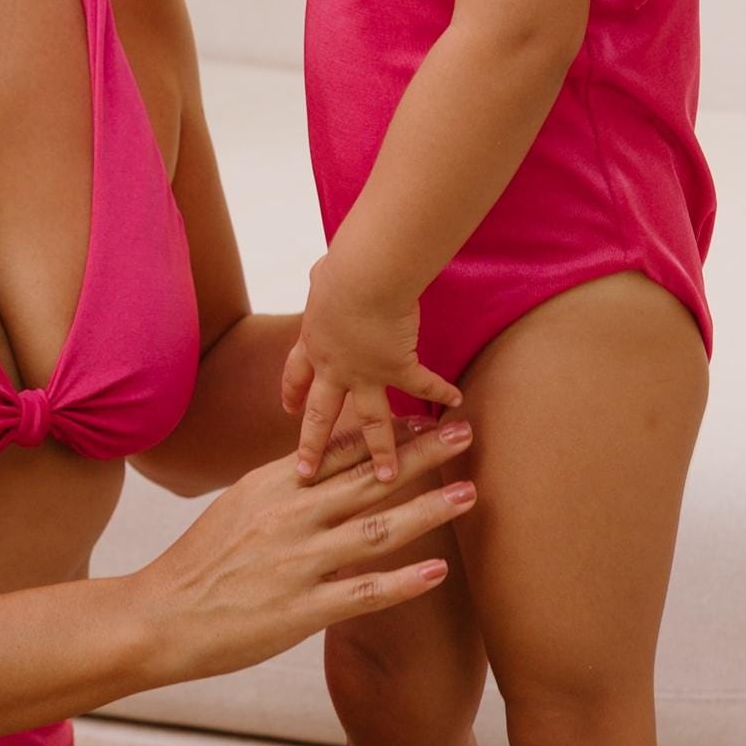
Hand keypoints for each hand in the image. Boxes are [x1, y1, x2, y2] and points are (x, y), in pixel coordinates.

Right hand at [133, 412, 476, 686]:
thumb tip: (321, 465)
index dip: (390, 432)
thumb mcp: (237, 507)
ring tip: (469, 494)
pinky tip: (439, 572)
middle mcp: (289, 516)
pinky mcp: (301, 610)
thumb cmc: (200, 564)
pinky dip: (404, 582)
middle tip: (468, 432)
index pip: (340, 450)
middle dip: (424, 454)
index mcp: (272, 486)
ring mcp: (297, 562)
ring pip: (377, 529)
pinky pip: (364, 593)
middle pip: (370, 477)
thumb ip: (284, 487)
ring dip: (429, 510)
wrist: (159, 617)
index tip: (428, 416)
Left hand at [281, 250, 465, 482]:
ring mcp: (366, 373)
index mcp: (313, 343)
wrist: (363, 279)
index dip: (293, 393)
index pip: (297, 374)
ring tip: (387, 478)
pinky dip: (441, 392)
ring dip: (381, 451)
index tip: (289, 410)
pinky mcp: (398, 368)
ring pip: (371, 422)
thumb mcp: (322, 277)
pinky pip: (423, 385)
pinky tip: (456, 404)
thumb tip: (324, 272)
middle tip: (307, 472)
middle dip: (314, 446)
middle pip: (321, 415)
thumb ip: (324, 284)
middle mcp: (336, 367)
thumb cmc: (342, 268)